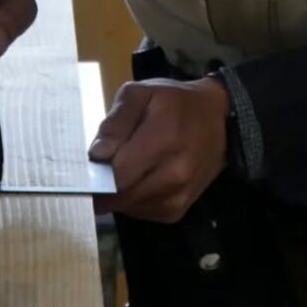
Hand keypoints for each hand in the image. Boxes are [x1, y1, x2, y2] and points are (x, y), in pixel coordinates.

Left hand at [90, 78, 229, 223]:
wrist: (218, 120)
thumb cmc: (175, 103)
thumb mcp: (141, 94)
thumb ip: (116, 122)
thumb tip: (97, 154)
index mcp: (164, 141)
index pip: (116, 173)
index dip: (94, 172)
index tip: (87, 163)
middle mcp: (175, 175)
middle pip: (120, 195)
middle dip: (101, 185)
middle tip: (98, 168)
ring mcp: (178, 196)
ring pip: (128, 207)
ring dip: (116, 193)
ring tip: (122, 169)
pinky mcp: (177, 210)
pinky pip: (141, 212)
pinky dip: (131, 200)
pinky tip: (136, 180)